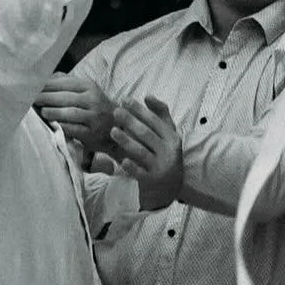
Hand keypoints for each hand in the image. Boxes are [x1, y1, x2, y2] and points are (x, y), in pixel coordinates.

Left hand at [36, 76, 115, 158]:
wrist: (115, 128)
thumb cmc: (94, 107)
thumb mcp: (86, 91)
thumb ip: (67, 82)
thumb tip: (46, 77)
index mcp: (89, 87)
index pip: (65, 83)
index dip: (47, 85)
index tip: (32, 86)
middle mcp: (93, 100)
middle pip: (65, 97)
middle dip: (46, 98)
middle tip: (31, 99)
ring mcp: (94, 117)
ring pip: (69, 113)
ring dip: (53, 112)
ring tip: (41, 112)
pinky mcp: (92, 133)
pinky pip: (74, 129)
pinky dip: (61, 126)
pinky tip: (52, 125)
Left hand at [94, 95, 182, 209]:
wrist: (169, 188)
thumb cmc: (164, 155)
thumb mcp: (168, 135)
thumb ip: (161, 114)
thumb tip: (148, 96)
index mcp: (172, 138)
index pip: (155, 121)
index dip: (139, 109)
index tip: (124, 100)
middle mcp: (168, 152)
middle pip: (147, 134)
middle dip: (131, 121)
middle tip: (115, 112)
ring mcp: (160, 167)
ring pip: (142, 152)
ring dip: (127, 141)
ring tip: (113, 131)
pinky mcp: (152, 181)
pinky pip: (141, 173)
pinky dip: (132, 167)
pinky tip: (122, 161)